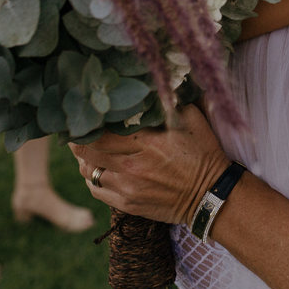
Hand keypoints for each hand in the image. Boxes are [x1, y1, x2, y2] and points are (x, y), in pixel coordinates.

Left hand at [70, 104, 229, 224]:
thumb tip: (153, 84)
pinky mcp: (127, 204)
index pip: (100, 134)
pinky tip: (98, 169)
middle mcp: (132, 167)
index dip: (86, 126)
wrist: (211, 195)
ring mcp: (127, 188)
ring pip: (89, 172)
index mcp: (147, 143)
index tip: (81, 117)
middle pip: (89, 152)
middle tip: (77, 131)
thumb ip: (170, 102)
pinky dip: (92, 178)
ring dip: (85, 159)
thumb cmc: (203, 153)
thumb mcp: (192, 120)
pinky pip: (96, 190)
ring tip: (86, 150)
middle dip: (79, 141)